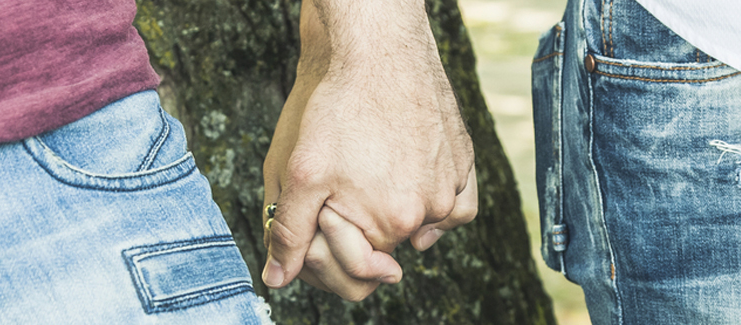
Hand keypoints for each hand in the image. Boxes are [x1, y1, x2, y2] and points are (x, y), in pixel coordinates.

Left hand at [258, 0, 479, 298]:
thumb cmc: (338, 108)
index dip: (337, 238)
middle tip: (347, 184)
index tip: (326, 207)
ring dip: (398, 209)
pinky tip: (416, 187)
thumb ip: (291, 232)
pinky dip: (440, 203)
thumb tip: (277, 279)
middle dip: (366, 223)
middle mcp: (430, 209)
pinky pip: (458, 202)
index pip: (363, 261)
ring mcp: (452, 184)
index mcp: (392, 221)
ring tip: (373, 174)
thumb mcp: (300, 174)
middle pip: (393, 241)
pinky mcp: (463, 160)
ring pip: (425, 222)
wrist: (378, 51)